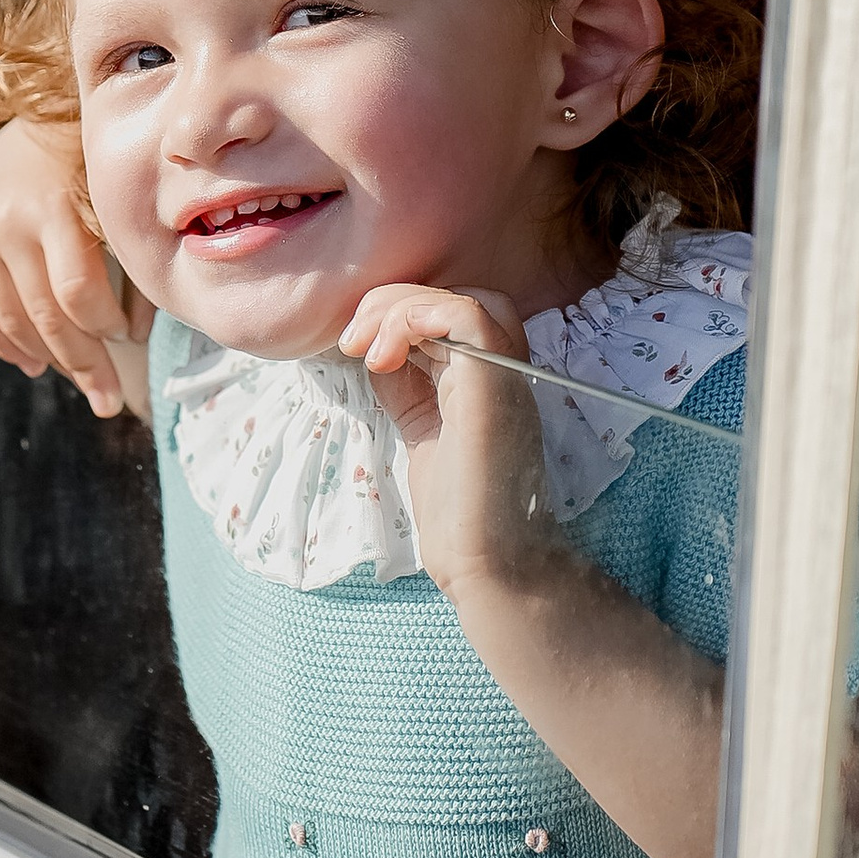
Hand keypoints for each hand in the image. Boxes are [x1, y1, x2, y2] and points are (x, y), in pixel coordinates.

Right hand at [0, 117, 153, 420]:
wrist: (37, 116)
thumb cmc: (93, 163)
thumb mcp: (116, 200)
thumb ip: (129, 263)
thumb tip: (132, 339)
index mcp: (51, 204)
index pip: (75, 293)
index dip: (104, 327)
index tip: (126, 338)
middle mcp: (4, 219)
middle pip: (43, 315)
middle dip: (81, 364)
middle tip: (107, 400)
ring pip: (8, 319)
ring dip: (44, 359)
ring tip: (76, 381)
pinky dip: (3, 343)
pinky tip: (31, 363)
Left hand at [341, 284, 550, 605]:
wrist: (482, 561)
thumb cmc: (456, 510)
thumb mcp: (419, 427)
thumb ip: (406, 384)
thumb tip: (375, 346)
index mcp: (488, 379)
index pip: (449, 314)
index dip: (399, 314)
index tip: (357, 348)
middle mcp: (505, 370)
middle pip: (456, 295)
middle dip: (394, 303)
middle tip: (352, 341)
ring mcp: (506, 375)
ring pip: (461, 298)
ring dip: (398, 309)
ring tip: (362, 349)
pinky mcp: (496, 385)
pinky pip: (467, 315)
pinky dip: (415, 318)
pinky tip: (384, 357)